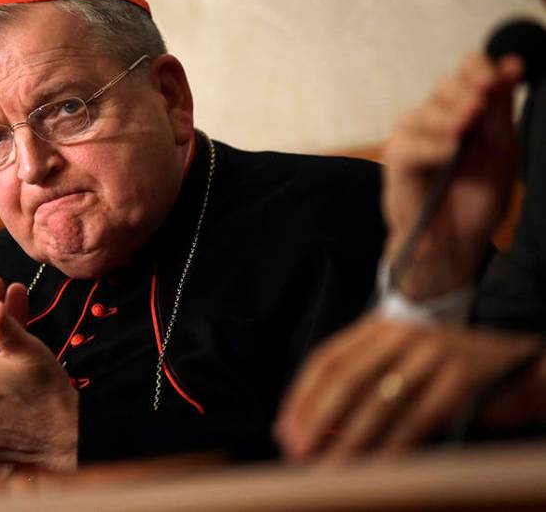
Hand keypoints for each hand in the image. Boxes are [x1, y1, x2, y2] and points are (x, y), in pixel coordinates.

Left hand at [276, 315, 541, 460]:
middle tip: (299, 453)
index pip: (325, 360)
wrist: (515, 363)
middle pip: (345, 376)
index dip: (301, 398)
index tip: (284, 433)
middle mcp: (400, 333)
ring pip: (379, 399)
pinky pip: (418, 417)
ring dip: (350, 440)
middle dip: (316, 418)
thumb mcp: (396, 369)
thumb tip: (308, 430)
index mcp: (377, 328)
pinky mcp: (460, 376)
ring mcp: (432, 351)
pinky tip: (377, 469)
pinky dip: (394, 446)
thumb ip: (358, 390)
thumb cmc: (442, 374)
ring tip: (330, 470)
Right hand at [382, 53, 522, 299]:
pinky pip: (408, 145)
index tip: (510, 72)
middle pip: (444, 87)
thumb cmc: (476, 200)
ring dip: (449, 119)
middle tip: (481, 107)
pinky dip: (431, 146)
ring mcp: (411, 140)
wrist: (455, 244)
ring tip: (465, 136)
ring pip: (424, 112)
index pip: (465, 73)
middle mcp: (433, 121)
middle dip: (467, 92)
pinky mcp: (396, 163)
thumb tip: (511, 66)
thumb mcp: (501, 151)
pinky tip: (450, 152)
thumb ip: (499, 112)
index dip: (481, 67)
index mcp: (462, 113)